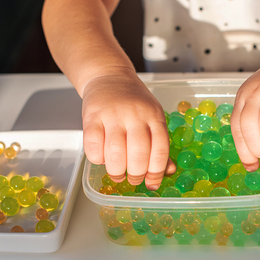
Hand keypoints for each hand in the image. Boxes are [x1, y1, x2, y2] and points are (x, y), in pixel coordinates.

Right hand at [82, 71, 175, 189]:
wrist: (109, 76)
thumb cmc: (133, 102)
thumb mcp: (152, 117)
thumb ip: (159, 144)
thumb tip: (168, 171)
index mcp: (154, 116)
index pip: (160, 149)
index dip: (157, 171)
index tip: (152, 183)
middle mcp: (135, 114)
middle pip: (139, 154)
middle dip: (136, 174)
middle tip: (133, 179)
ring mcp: (113, 115)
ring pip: (116, 153)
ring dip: (117, 171)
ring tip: (118, 174)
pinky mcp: (92, 116)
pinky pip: (93, 146)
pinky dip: (98, 159)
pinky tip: (102, 159)